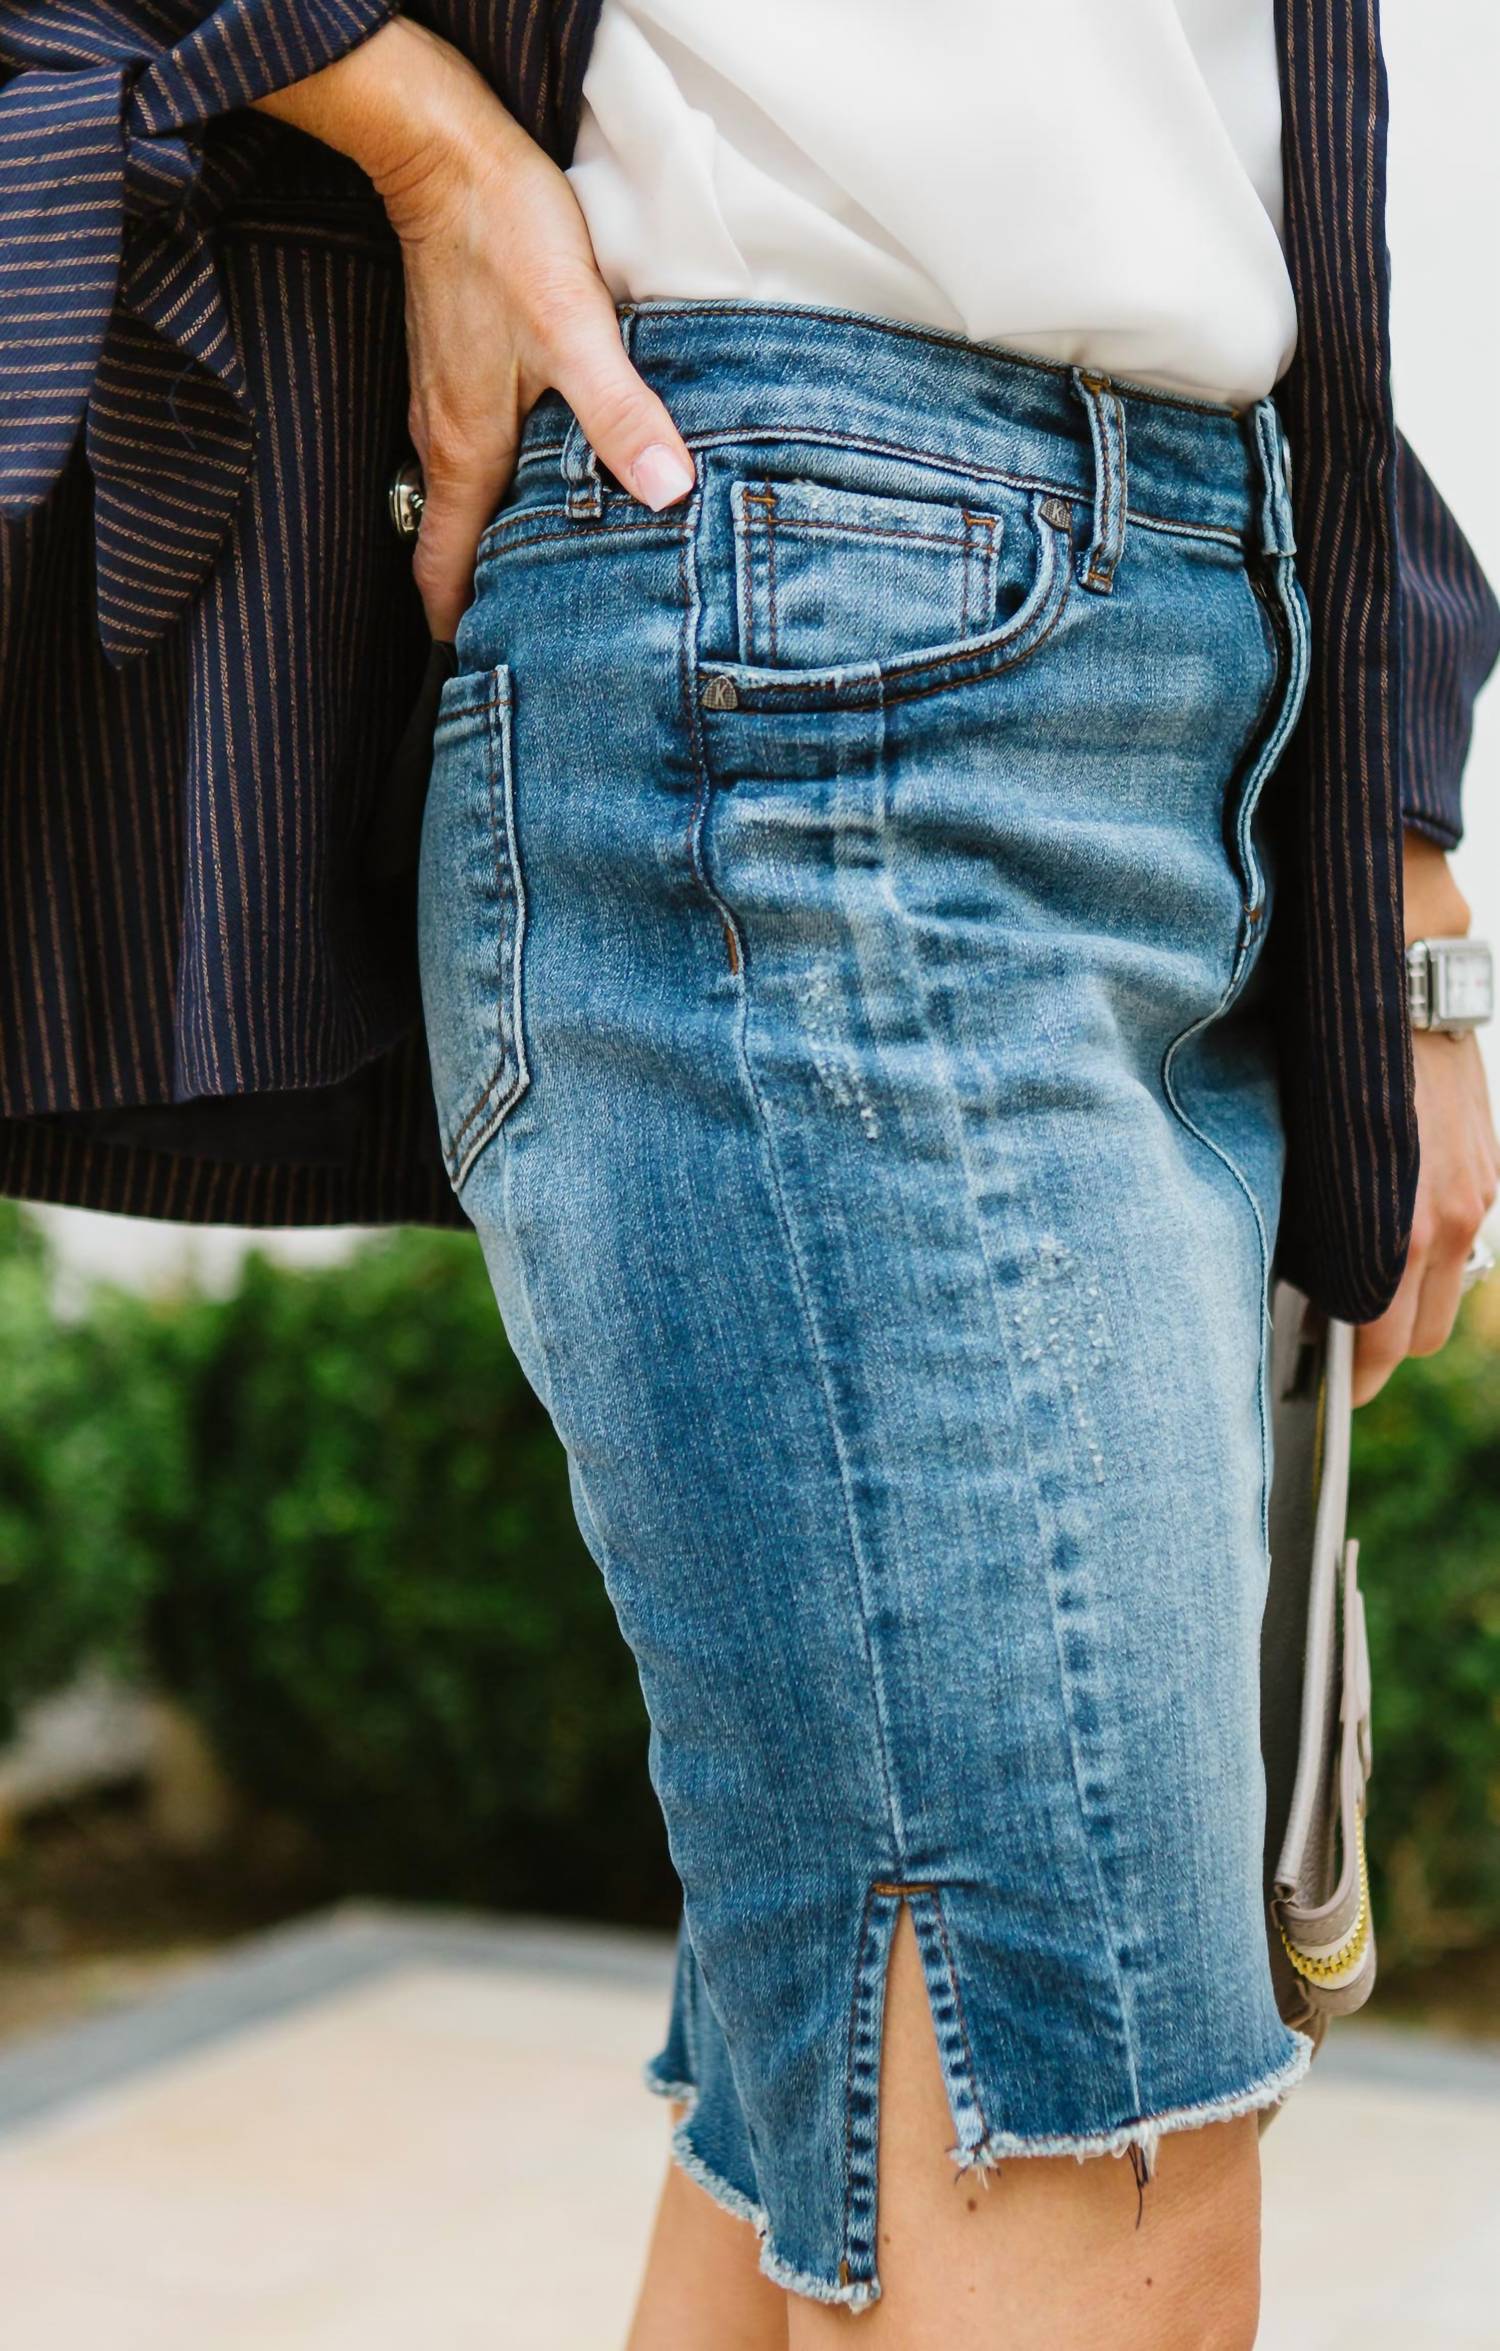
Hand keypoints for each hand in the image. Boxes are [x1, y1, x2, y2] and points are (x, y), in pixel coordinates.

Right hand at [254, 16, 694, 637]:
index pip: (443, 571)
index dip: (459, 630)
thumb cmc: (506, 238)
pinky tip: (548, 488)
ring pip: (463, 505)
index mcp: (466, 455)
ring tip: (549, 582)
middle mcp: (442, 443)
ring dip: (496, 546)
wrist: (445, 153)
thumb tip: (669, 494)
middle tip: (537, 647)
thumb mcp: (577, 330)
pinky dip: (500, 491)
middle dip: (486, 601)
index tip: (488, 676)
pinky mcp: (453, 370)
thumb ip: (621, 415)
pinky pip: (471, 456)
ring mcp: (442, 406)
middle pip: (454, 548)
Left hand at [1351, 835, 1499, 1405]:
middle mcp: (1451, 1217)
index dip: (1351, 1376)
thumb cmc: (1323, 1056)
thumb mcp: (1300, 1152)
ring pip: (1450, 1286)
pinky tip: (1386, 1233)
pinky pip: (1463, 1236)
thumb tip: (1282, 1281)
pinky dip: (1429, 1251)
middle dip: (1381, 1346)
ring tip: (1355, 1291)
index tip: (1322, 1391)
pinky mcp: (1488, 1159)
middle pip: (1425, 1331)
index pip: (1385, 1342)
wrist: (1392, 965)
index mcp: (1402, 1226)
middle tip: (1331, 1344)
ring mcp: (1478, 1189)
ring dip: (1409, 1299)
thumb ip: (1307, 1224)